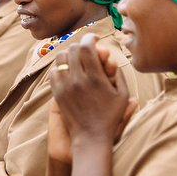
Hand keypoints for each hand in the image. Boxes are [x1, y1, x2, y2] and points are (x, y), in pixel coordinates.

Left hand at [47, 43, 118, 163]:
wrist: (91, 137)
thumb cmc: (110, 117)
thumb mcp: (123, 95)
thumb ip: (118, 73)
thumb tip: (109, 58)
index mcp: (95, 78)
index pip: (87, 46)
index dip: (90, 37)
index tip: (95, 38)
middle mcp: (77, 80)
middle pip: (73, 48)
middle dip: (81, 46)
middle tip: (88, 51)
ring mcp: (65, 86)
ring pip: (60, 58)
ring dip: (69, 55)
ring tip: (77, 61)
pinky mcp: (57, 94)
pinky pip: (53, 72)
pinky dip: (60, 68)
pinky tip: (68, 72)